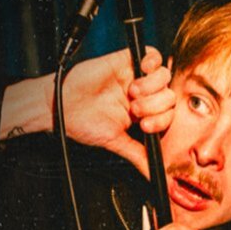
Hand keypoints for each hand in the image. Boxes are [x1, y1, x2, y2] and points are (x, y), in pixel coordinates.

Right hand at [0, 47, 174, 177]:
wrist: (61, 105)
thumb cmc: (83, 122)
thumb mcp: (115, 141)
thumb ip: (138, 155)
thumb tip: (156, 175)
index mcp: (142, 114)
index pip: (167, 114)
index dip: (161, 120)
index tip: (144, 125)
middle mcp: (142, 95)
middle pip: (169, 95)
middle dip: (154, 105)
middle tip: (134, 109)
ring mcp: (135, 77)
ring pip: (164, 76)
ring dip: (152, 86)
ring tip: (131, 92)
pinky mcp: (127, 60)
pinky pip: (152, 54)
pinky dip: (152, 61)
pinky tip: (140, 70)